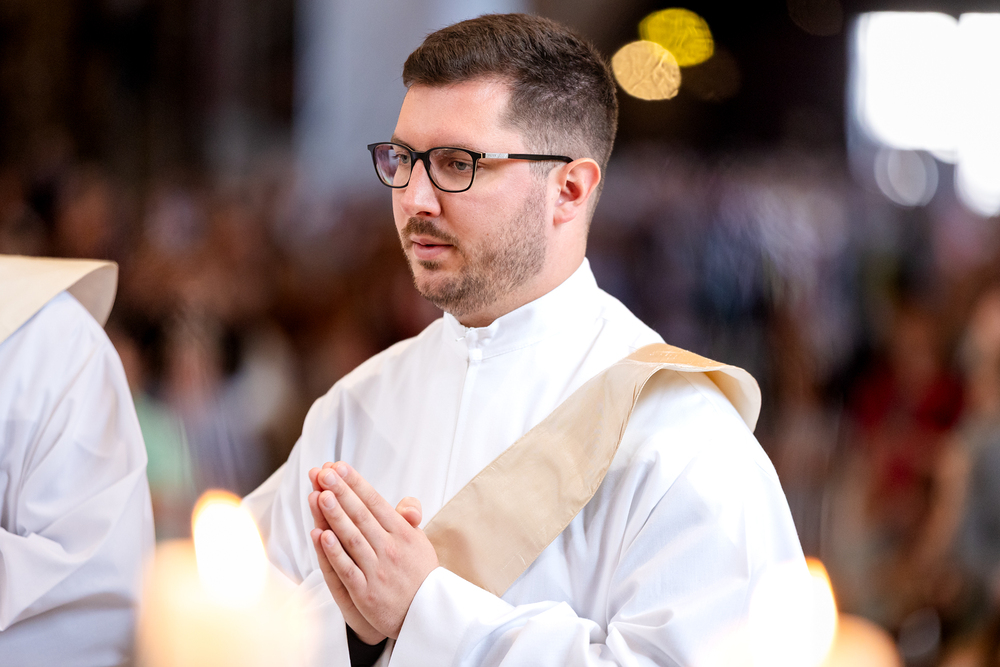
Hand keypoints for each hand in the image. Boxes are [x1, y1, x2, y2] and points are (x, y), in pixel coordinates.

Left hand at [313, 462, 438, 638]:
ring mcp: (377, 570)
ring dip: (335, 515)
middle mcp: (390, 548)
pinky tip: (321, 535)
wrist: (428, 615)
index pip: (375, 502)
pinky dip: (334, 552)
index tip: (339, 466)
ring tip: (320, 494)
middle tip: (324, 473)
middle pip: (361, 515)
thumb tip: (404, 504)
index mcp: (403, 533)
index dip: (356, 483)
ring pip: (352, 538)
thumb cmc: (421, 574)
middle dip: (341, 492)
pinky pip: (347, 569)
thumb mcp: (421, 541)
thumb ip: (408, 519)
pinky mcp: (366, 592)